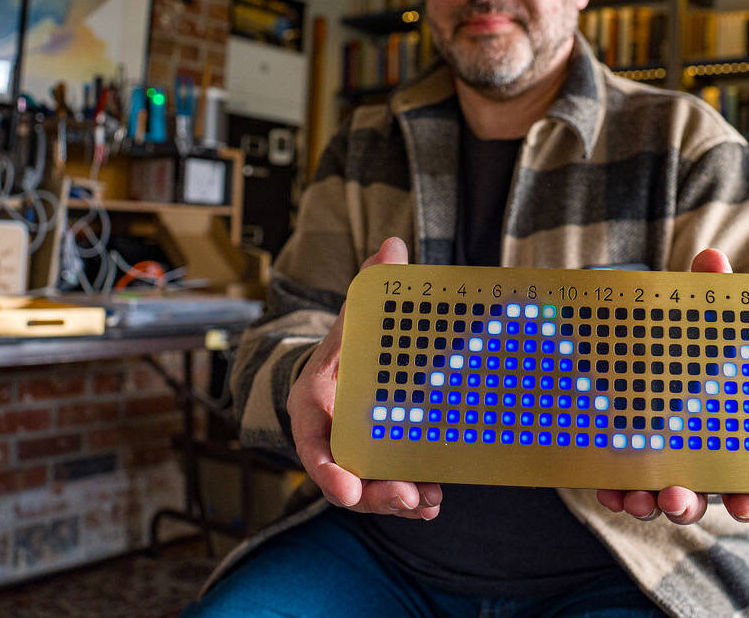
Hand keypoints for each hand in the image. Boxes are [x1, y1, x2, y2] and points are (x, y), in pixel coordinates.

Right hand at [287, 237, 442, 519]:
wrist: (337, 371)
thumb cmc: (342, 349)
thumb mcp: (350, 319)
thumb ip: (369, 290)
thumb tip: (394, 246)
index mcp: (313, 406)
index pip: (313, 445)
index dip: (328, 471)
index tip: (348, 491)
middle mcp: (329, 438)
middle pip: (346, 477)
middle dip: (375, 494)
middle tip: (408, 497)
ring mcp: (353, 455)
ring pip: (370, 489)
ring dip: (397, 500)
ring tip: (428, 502)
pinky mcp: (377, 463)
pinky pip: (390, 485)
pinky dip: (412, 497)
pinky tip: (435, 501)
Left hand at [595, 248, 748, 525]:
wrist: (642, 341)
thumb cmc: (690, 339)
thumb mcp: (702, 313)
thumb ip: (710, 291)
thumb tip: (710, 259)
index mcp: (726, 426)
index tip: (745, 501)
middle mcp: (697, 453)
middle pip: (702, 493)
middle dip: (690, 503)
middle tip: (678, 498)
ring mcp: (662, 462)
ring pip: (661, 497)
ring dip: (650, 502)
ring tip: (638, 497)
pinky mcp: (628, 463)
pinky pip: (624, 489)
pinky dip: (616, 492)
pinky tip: (608, 489)